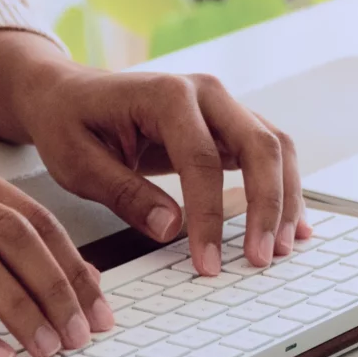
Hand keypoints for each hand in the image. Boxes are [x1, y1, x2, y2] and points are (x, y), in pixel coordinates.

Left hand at [17, 66, 312, 274]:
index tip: (207, 263)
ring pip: (275, 148)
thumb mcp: (77, 163)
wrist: (67, 95)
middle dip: (267, 207)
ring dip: (285, 199)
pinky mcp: (226, 126)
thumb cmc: (68, 123)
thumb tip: (170, 229)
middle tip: (262, 258)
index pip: (202, 160)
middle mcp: (204, 93)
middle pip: (259, 146)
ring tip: (281, 248)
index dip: (209, 217)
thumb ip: (124, 194)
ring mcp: (221, 106)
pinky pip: (268, 154)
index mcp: (165, 95)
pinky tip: (290, 225)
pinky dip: (283, 188)